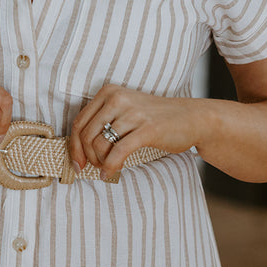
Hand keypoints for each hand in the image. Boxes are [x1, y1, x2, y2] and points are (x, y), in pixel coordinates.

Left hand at [68, 85, 202, 177]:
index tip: (77, 163)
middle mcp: (118, 98)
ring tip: (108, 168)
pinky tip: (111, 174)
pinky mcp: (147, 129)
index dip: (74, 147)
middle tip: (94, 167)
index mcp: (109, 92)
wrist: (192, 118)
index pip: (79, 122)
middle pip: (85, 135)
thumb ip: (103, 123)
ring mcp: (133, 113)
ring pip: (99, 144)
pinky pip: (118, 152)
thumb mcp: (125, 111)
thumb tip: (78, 150)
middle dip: (86, 157)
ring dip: (100, 162)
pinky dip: (110, 167)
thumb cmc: (156, 119)